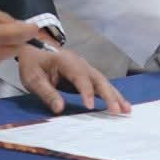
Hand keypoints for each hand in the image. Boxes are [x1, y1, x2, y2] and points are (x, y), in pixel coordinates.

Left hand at [14, 47, 130, 115]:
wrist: (33, 48)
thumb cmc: (32, 63)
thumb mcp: (33, 78)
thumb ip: (47, 92)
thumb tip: (60, 109)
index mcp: (66, 61)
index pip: (79, 77)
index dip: (86, 91)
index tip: (90, 106)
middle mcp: (80, 63)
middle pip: (97, 78)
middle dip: (109, 95)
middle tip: (117, 111)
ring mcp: (85, 68)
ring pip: (103, 81)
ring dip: (115, 95)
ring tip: (126, 110)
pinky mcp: (86, 75)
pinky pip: (101, 85)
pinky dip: (111, 94)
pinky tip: (120, 105)